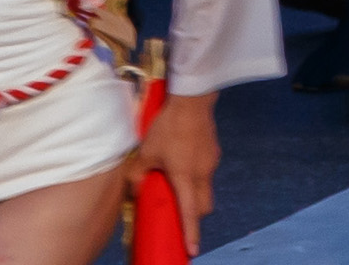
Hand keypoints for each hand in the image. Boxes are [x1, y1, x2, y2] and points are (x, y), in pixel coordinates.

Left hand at [130, 90, 221, 244]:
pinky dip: (197, 174)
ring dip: (195, 192)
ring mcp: (210, 161)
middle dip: (195, 214)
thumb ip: (138, 173)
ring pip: (207, 187)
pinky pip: (207, 170)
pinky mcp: (213, 150)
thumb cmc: (168, 125)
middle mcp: (202, 173)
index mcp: (186, 178)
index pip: (190, 213)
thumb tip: (135, 188)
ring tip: (178, 180)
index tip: (192, 250)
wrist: (192, 98)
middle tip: (181, 213)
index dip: (191, 233)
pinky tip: (184, 158)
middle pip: (204, 205)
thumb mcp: (147, 150)